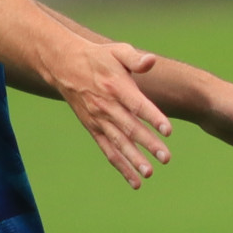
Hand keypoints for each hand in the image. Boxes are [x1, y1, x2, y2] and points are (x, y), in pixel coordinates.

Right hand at [47, 32, 174, 188]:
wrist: (63, 65)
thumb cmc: (98, 57)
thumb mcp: (117, 50)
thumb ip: (136, 58)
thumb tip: (151, 61)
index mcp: (117, 87)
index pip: (137, 105)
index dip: (153, 117)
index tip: (168, 130)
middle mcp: (107, 107)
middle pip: (130, 128)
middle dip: (148, 144)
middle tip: (166, 158)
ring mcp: (99, 120)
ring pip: (118, 143)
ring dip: (134, 160)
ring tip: (149, 173)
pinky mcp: (93, 128)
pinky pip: (108, 150)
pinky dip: (121, 166)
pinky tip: (135, 181)